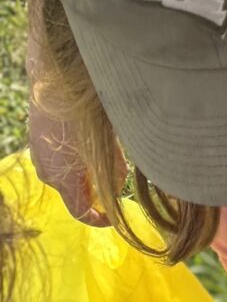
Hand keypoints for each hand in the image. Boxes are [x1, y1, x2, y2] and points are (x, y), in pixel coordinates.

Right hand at [28, 102, 104, 226]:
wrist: (55, 81)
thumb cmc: (86, 115)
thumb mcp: (110, 147)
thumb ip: (115, 173)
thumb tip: (115, 190)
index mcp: (66, 180)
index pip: (81, 213)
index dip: (98, 220)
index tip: (112, 219)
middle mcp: (49, 174)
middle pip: (75, 194)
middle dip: (95, 192)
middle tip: (115, 183)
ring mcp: (39, 158)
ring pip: (66, 176)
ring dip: (84, 174)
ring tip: (103, 157)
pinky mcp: (36, 143)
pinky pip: (56, 161)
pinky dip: (72, 160)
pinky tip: (85, 142)